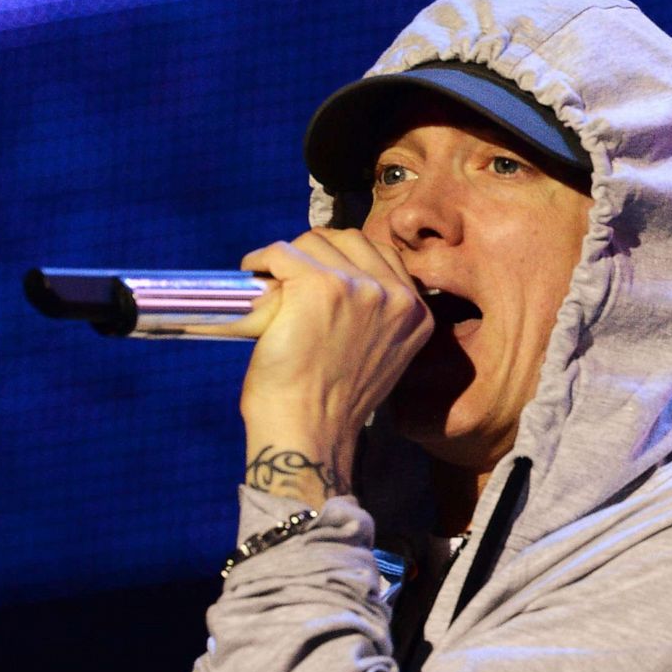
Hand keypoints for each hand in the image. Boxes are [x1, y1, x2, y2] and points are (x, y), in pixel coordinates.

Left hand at [195, 228, 432, 505]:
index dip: (344, 259)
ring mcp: (360, 288)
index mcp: (416, 313)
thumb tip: (343, 278)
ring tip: (271, 278)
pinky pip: (282, 252)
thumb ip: (377, 316)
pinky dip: (263, 261)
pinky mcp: (321, 286)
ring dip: (289, 257)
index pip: (383, 255)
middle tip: (290, 274)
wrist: (307, 432)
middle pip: (350, 240)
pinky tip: (255, 274)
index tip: (319, 270)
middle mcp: (396, 296)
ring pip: (315, 242)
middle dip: (317, 252)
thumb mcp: (380, 355)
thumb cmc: (332, 403)